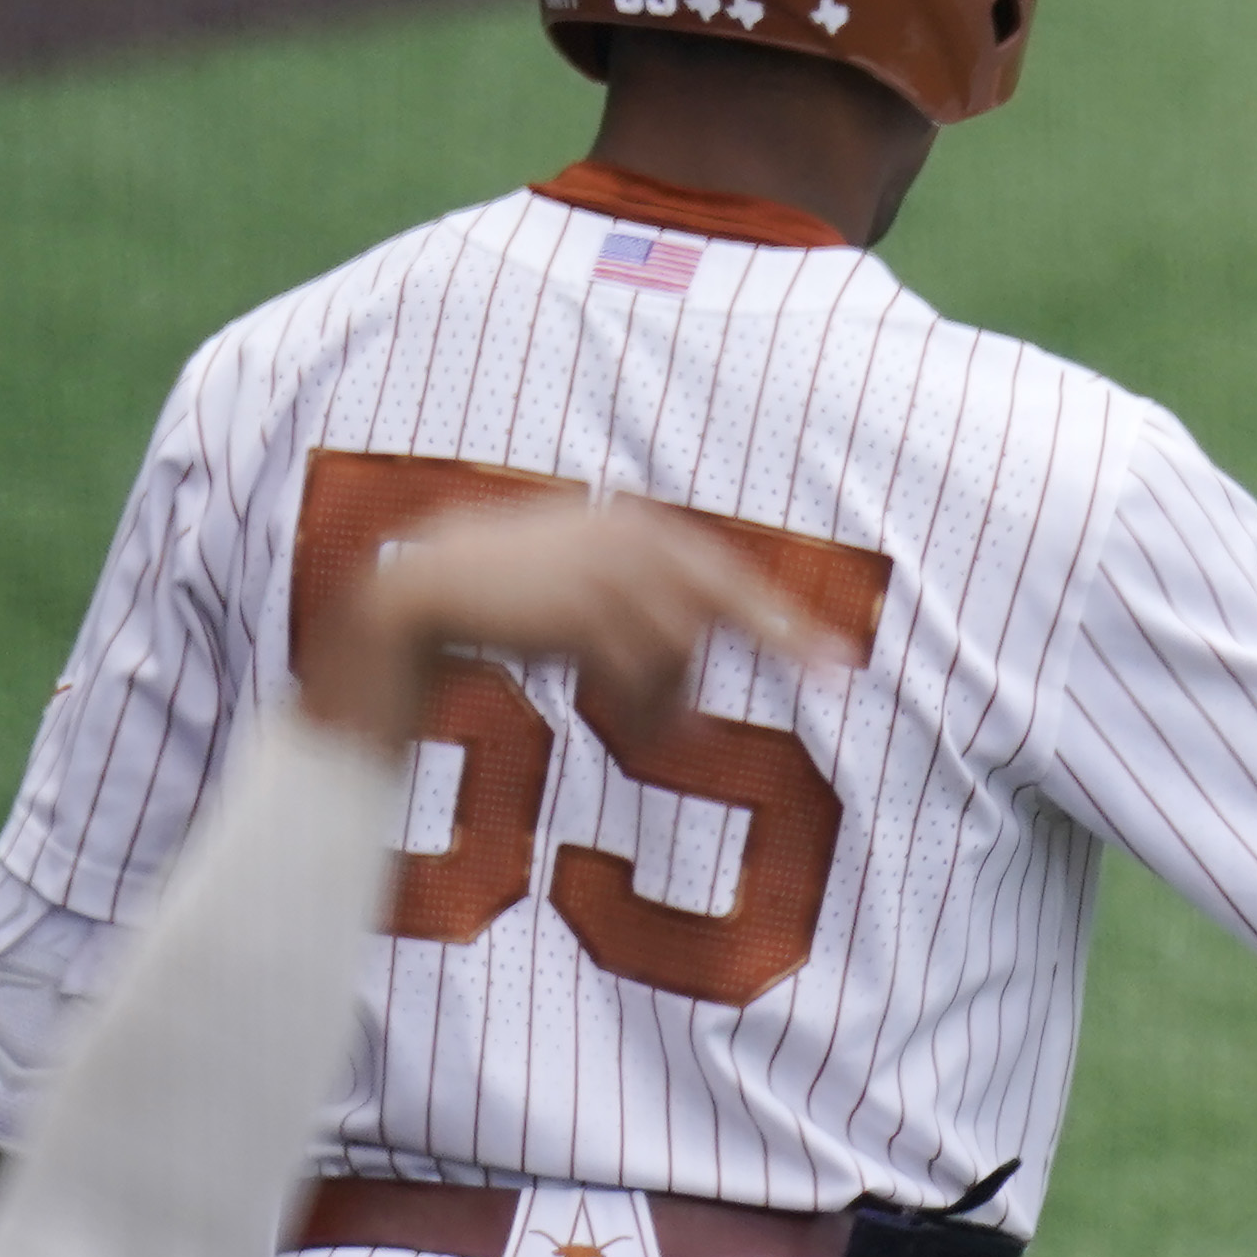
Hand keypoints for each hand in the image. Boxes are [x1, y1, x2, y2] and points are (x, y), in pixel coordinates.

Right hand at [299, 500, 844, 754]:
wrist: (417, 595)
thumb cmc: (502, 608)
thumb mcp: (579, 613)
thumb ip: (639, 638)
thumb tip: (690, 727)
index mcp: (635, 528)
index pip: (725, 575)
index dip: (782, 617)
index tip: (839, 659)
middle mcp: (631, 536)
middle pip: (724, 600)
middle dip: (782, 637)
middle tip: (836, 674)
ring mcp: (608, 566)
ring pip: (678, 648)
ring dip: (666, 700)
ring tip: (645, 727)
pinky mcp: (585, 603)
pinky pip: (641, 666)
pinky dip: (642, 705)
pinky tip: (630, 721)